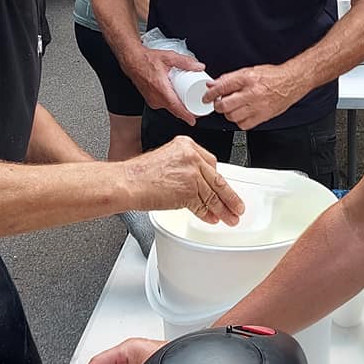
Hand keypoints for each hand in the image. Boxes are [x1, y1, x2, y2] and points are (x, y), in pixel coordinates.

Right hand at [126, 135, 244, 224]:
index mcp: (186, 145)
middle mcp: (192, 156)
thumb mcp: (166, 159)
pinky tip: (212, 218)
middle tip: (237, 206)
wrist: (127, 182)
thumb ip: (184, 168)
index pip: (211, 163)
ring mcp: (191, 174)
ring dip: (222, 209)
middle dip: (229, 196)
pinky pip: (202, 206)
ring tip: (229, 217)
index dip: (219, 179)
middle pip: (217, 179)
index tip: (224, 188)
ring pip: (212, 195)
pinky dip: (208, 214)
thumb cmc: (139, 174)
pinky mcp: (188, 191)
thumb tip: (198, 185)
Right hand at [135, 49, 204, 123]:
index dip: (185, 116)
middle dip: (186, 112)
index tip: (193, 121)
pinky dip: (171, 103)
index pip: (175, 107)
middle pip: (174, 109)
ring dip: (178, 107)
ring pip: (169, 107)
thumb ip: (185, 62)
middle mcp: (156, 98)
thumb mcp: (169, 57)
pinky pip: (163, 104)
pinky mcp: (150, 100)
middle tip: (197, 110)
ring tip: (189, 102)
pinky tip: (176, 97)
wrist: (132, 61)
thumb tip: (199, 67)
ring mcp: (152, 100)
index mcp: (161, 90)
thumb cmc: (146, 59)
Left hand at [205, 64, 299, 129]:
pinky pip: (244, 125)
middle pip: (225, 105)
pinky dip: (240, 121)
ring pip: (233, 117)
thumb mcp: (249, 71)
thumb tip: (214, 84)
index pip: (222, 87)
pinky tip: (242, 114)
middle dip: (218, 106)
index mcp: (247, 79)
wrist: (291, 82)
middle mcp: (252, 93)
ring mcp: (258, 106)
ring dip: (229, 114)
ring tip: (232, 108)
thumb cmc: (272, 77)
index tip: (206, 97)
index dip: (210, 94)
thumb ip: (229, 78)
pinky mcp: (263, 116)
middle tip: (219, 103)